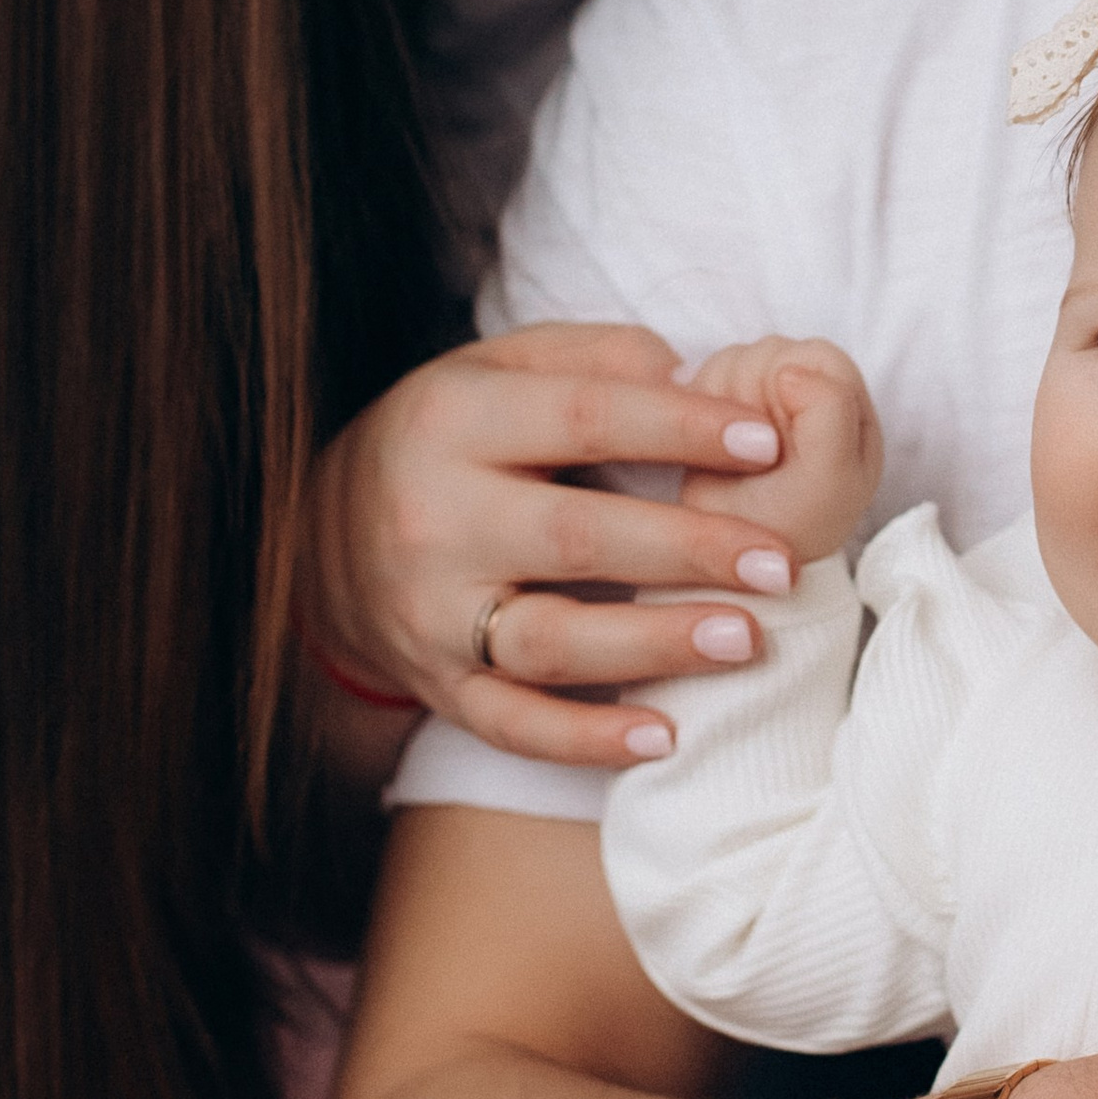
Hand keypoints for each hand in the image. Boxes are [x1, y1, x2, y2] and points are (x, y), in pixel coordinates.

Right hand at [301, 324, 820, 768]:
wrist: (318, 537)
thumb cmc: (450, 436)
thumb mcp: (499, 368)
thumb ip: (594, 359)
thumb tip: (692, 372)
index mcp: (453, 421)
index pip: (581, 418)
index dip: (678, 429)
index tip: (767, 442)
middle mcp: (435, 518)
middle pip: (575, 537)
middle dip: (687, 549)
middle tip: (779, 562)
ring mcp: (431, 613)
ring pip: (549, 640)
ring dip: (653, 645)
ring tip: (745, 639)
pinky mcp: (437, 685)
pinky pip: (513, 723)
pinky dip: (586, 739)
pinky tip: (664, 735)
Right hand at [679, 337, 882, 564]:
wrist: (736, 570)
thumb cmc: (790, 531)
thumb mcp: (828, 480)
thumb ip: (829, 412)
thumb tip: (794, 369)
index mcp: (849, 408)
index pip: (816, 356)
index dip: (788, 388)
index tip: (774, 440)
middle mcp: (811, 395)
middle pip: (772, 350)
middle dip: (754, 398)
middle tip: (753, 453)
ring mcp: (767, 398)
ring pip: (733, 360)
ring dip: (724, 404)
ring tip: (736, 456)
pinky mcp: (726, 407)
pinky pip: (702, 379)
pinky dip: (700, 407)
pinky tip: (714, 448)